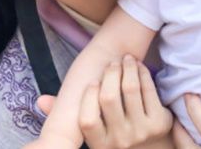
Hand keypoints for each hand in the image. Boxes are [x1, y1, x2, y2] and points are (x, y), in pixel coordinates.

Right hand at [38, 55, 172, 148]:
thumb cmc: (118, 138)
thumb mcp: (96, 135)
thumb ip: (70, 118)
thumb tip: (41, 101)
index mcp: (100, 145)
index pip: (87, 119)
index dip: (89, 95)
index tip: (94, 80)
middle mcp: (119, 141)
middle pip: (109, 98)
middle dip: (110, 74)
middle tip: (112, 63)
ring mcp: (141, 132)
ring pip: (130, 89)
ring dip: (128, 68)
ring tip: (126, 59)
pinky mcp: (160, 123)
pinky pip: (149, 90)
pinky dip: (143, 73)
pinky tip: (139, 67)